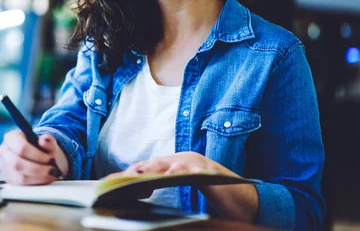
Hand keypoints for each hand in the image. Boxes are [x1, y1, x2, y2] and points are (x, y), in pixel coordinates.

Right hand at [0, 130, 68, 184]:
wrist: (37, 155)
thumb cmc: (40, 146)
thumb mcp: (47, 140)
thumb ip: (48, 140)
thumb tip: (43, 141)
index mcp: (11, 137)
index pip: (20, 147)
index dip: (37, 155)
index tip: (50, 159)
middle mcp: (4, 151)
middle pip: (17, 164)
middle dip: (38, 169)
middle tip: (52, 170)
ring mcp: (4, 166)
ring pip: (19, 177)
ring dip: (38, 178)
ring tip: (51, 175)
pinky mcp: (8, 178)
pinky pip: (21, 185)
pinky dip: (35, 183)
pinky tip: (45, 179)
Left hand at [110, 152, 258, 222]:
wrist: (246, 200)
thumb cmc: (216, 197)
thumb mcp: (188, 188)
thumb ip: (169, 183)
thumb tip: (143, 191)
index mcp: (178, 163)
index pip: (150, 166)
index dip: (131, 172)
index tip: (113, 180)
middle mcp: (185, 159)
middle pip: (154, 163)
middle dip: (134, 171)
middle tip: (117, 179)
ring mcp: (197, 164)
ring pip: (168, 165)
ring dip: (150, 170)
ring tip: (135, 176)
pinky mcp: (208, 172)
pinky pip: (191, 171)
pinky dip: (179, 171)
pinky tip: (168, 175)